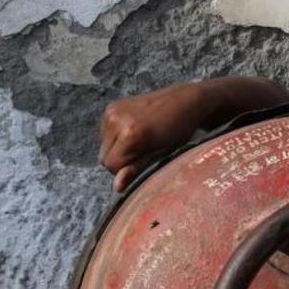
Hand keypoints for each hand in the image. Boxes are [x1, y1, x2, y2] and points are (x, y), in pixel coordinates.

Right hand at [98, 82, 213, 191]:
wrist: (185, 101)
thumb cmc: (179, 131)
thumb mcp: (160, 154)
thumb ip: (135, 169)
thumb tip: (116, 187)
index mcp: (130, 133)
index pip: (111, 166)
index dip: (126, 170)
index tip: (143, 161)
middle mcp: (116, 120)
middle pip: (103, 157)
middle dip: (120, 160)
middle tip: (144, 151)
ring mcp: (112, 111)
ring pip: (104, 146)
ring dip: (117, 149)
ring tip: (140, 140)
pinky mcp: (111, 106)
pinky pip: (105, 133)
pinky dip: (116, 137)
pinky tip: (134, 131)